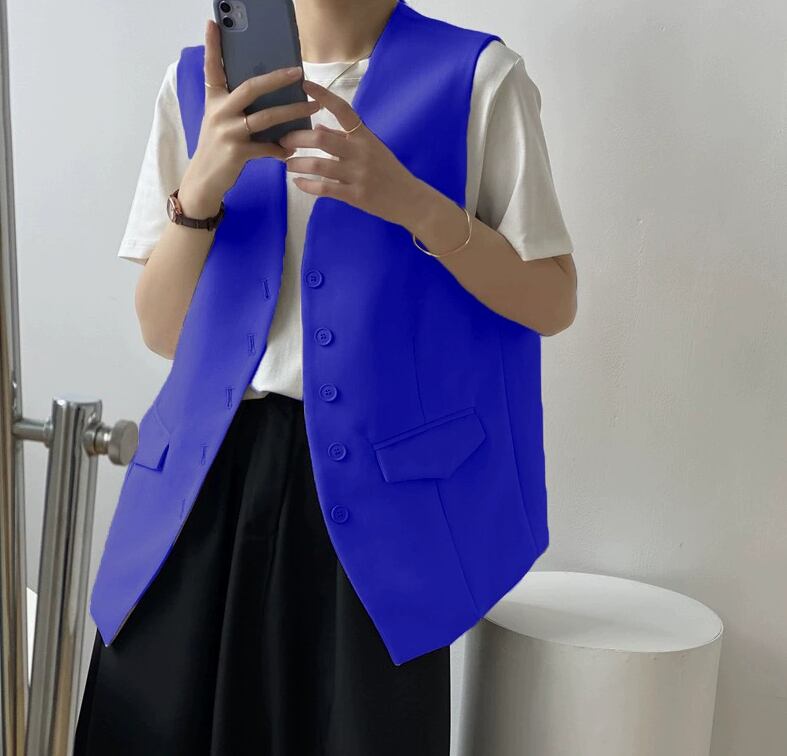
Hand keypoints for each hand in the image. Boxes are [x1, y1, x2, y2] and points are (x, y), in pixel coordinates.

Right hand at [178, 19, 320, 216]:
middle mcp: (219, 112)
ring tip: (313, 107)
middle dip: (277, 78)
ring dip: (293, 112)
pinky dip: (281, 149)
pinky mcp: (237, 152)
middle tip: (298, 71)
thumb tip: (266, 93)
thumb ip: (237, 107)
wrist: (205, 180)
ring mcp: (227, 131)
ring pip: (266, 117)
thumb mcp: (221, 122)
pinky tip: (290, 152)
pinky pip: (267, 147)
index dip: (211, 46)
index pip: (211, 68)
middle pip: (251, 88)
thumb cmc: (218, 148)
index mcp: (215, 100)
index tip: (213, 23)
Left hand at [279, 79, 430, 229]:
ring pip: (318, 165)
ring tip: (287, 163)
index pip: (342, 109)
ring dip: (297, 163)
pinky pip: (325, 189)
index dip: (323, 95)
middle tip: (283, 140)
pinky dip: (307, 185)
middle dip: (297, 138)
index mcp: (364, 136)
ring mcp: (357, 174)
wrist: (410, 199)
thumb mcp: (372, 148)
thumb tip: (319, 126)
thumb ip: (345, 137)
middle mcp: (361, 152)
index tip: (305, 85)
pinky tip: (298, 182)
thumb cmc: (389, 171)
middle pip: (321, 138)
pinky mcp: (355, 195)